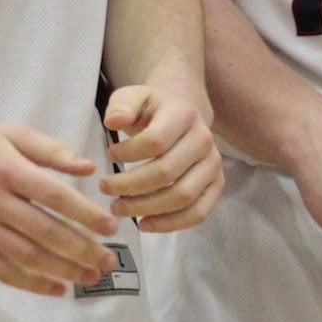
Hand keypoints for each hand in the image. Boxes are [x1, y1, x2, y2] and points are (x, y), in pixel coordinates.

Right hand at [0, 119, 121, 297]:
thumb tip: (88, 169)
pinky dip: (31, 283)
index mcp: (8, 169)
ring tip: (90, 276)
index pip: (56, 197)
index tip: (111, 228)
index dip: (86, 216)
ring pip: (27, 256)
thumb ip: (51, 150)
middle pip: (46, 232)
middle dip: (82, 250)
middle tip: (109, 261)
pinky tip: (56, 288)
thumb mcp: (11, 134)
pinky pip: (1, 271)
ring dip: (63, 270)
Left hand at [99, 85, 222, 231]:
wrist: (183, 111)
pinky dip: (172, 224)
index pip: (155, 141)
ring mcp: (213, 163)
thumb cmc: (153, 109)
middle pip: (167, 172)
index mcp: (183, 114)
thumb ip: (121, 106)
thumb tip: (113, 122)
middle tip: (105, 189)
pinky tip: (145, 224)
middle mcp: (203, 139)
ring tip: (119, 208)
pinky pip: (199, 212)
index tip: (108, 155)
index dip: (128, 154)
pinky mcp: (216, 184)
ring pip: (183, 196)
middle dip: (131, 186)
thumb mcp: (133, 97)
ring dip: (147, 208)